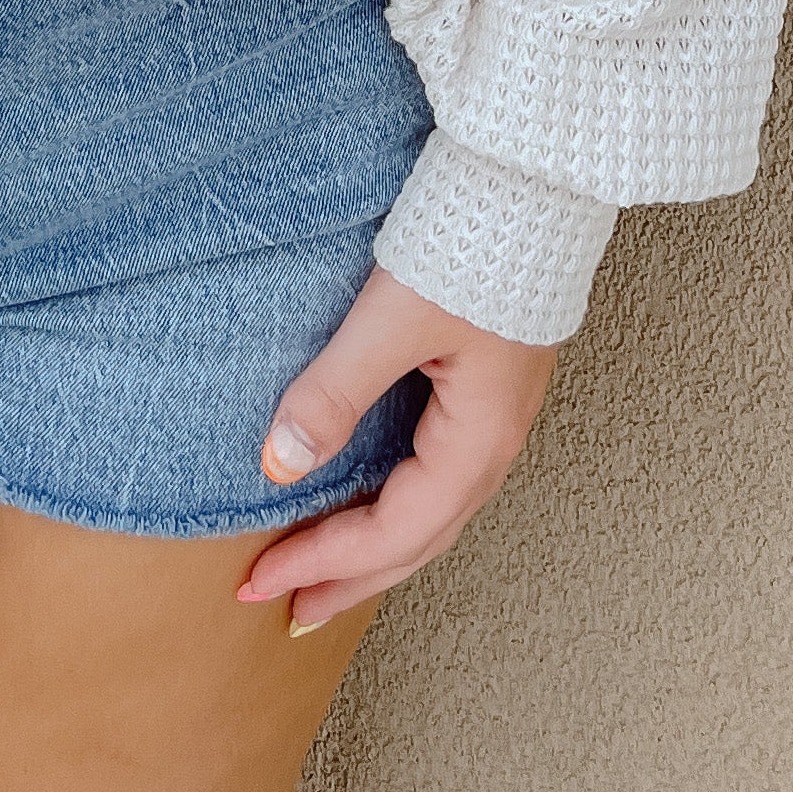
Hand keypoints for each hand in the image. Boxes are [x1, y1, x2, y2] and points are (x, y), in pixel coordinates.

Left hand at [234, 265, 557, 632]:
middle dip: (347, 579)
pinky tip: (365, 504)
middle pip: (415, 541)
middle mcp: (493, 446)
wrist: (533, 180)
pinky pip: (433, 478)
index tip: (258, 578)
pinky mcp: (484, 392)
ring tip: (319, 578)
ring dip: (371, 552)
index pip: (393, 532)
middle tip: (285, 611)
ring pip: (428, 514)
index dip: (324, 561)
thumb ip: (335, 391)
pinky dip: (392, 509)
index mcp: (478, 441)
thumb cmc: (471, 247)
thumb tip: (279, 464)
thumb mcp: (392, 319)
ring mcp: (494, 421)